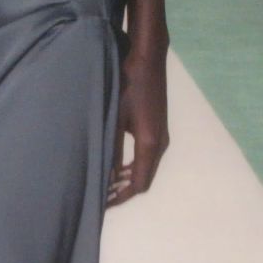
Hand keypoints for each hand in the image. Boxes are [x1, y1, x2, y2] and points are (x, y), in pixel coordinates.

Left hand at [109, 45, 170, 206]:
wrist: (147, 59)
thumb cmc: (128, 85)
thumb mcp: (114, 118)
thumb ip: (110, 149)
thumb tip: (106, 177)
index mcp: (150, 144)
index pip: (138, 183)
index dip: (120, 197)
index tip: (102, 204)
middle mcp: (160, 145)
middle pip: (144, 179)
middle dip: (123, 191)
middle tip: (101, 197)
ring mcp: (161, 136)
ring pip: (145, 168)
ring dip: (127, 179)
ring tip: (105, 184)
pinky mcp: (157, 128)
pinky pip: (146, 157)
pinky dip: (132, 167)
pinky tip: (116, 165)